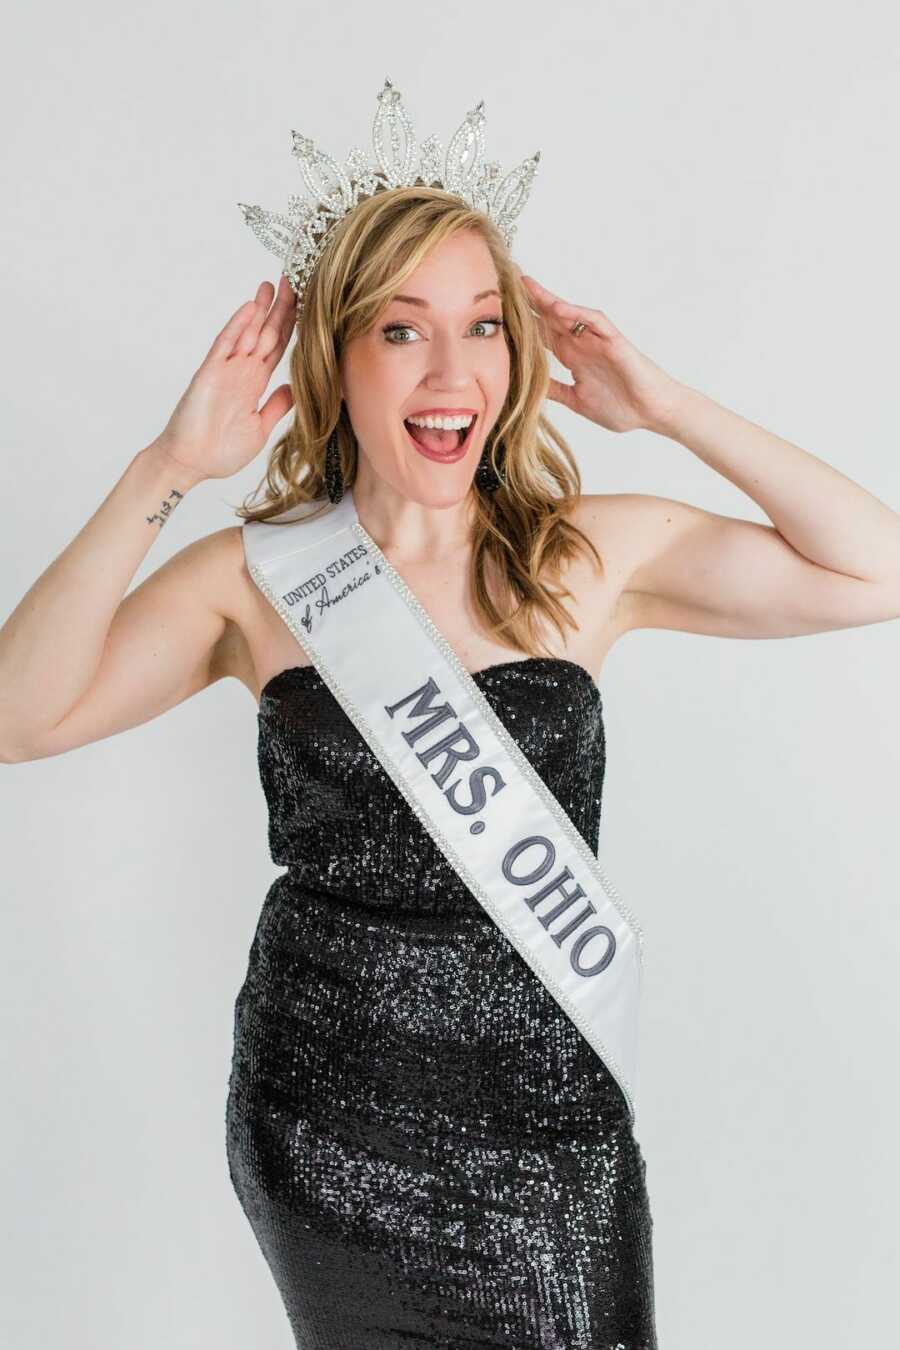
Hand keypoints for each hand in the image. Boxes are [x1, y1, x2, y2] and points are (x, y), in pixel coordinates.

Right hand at [152, 275, 297, 482]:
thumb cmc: (220, 451)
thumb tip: (294, 388)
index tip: (304, 306)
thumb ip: (276, 406)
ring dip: (260, 309)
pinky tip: (251, 308)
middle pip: (266, 333)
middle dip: (280, 308)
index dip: (291, 326)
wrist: (191, 463)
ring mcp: (226, 370)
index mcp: (255, 383)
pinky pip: (226, 345)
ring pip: (247, 332)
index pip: (278, 348)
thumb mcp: (259, 427)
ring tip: (273, 285)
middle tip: (294, 281)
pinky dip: (238, 326)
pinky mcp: (210, 374)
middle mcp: (242, 371)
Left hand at [520, 273, 684, 433]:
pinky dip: (575, 313)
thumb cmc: (622, 407)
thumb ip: (555, 390)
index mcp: (573, 357)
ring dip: (547, 299)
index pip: (542, 335)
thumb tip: (529, 387)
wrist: (652, 413)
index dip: (522, 323)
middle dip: (529, 302)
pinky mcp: (614, 340)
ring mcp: (597, 340)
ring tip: (525, 285)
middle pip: (550, 317)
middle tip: (504, 284)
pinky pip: (593, 320)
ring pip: (569, 313)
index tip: (499, 314)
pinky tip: (556, 307)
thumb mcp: (576, 400)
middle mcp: (582, 344)